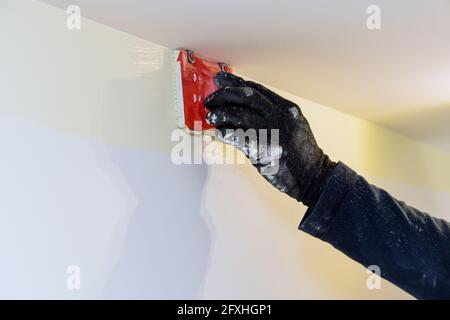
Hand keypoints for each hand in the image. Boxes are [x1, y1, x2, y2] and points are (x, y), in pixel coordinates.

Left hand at [204, 72, 335, 207]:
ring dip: (221, 113)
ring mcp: (271, 132)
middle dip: (224, 94)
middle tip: (210, 98)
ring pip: (239, 114)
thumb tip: (242, 109)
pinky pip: (237, 137)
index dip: (236, 82)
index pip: (257, 89)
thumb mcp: (293, 127)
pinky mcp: (263, 150)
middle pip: (246, 97)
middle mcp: (280, 117)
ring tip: (210, 115)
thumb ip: (272, 116)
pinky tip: (218, 133)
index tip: (221, 79)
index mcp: (287, 108)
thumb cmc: (300, 154)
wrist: (313, 177)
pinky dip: (225, 133)